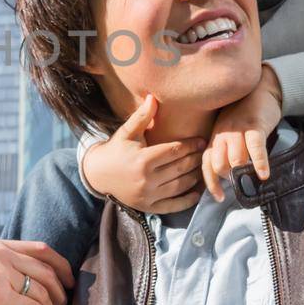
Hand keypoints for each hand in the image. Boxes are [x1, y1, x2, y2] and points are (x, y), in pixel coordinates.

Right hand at [81, 94, 203, 212]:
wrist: (98, 174)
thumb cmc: (115, 150)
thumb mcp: (126, 132)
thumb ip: (141, 117)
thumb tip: (152, 97)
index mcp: (142, 159)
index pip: (174, 151)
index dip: (190, 145)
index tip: (201, 140)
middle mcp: (146, 179)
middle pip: (180, 167)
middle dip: (195, 159)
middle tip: (205, 153)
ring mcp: (148, 195)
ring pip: (180, 185)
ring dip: (194, 177)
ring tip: (202, 168)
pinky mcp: (148, 207)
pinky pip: (173, 205)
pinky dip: (187, 200)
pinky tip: (196, 192)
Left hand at [202, 64, 283, 200]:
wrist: (259, 89)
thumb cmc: (243, 114)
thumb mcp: (227, 131)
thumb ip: (224, 150)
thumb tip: (227, 177)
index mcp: (215, 138)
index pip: (206, 164)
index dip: (211, 183)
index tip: (218, 197)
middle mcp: (222, 135)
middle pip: (218, 165)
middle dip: (228, 177)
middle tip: (240, 180)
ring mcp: (238, 131)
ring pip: (235, 159)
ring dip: (244, 172)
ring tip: (253, 176)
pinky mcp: (255, 127)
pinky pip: (255, 149)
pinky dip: (259, 164)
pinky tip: (264, 175)